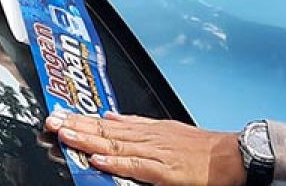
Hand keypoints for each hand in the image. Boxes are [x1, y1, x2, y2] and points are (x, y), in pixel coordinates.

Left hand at [46, 111, 246, 185]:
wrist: (233, 156)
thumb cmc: (203, 148)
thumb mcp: (168, 129)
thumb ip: (139, 126)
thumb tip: (112, 118)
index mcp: (148, 129)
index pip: (108, 123)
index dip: (83, 119)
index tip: (62, 115)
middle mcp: (149, 137)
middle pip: (106, 130)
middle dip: (78, 125)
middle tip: (52, 120)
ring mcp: (156, 152)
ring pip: (115, 144)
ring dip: (88, 139)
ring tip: (65, 134)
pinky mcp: (164, 170)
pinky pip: (135, 165)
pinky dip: (115, 161)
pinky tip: (97, 157)